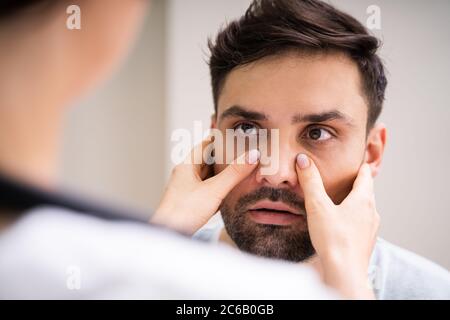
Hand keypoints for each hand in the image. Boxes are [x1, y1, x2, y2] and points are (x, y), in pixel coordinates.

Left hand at [151, 138, 259, 234]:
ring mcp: (187, 191)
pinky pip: (206, 192)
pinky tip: (227, 193)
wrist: (168, 235)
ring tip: (238, 170)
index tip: (231, 135)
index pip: (204, 145)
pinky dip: (218, 189)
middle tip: (240, 152)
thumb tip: (252, 155)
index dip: (218, 139)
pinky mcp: (190, 205)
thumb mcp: (214, 190)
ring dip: (221, 174)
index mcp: (186, 166)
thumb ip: (234, 173)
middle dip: (222, 157)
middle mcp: (185, 176)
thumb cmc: (182, 212)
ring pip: (207, 177)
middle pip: (206, 161)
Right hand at [296, 154, 379, 298]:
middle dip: (358, 184)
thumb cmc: (333, 238)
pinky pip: (362, 224)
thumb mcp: (317, 206)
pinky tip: (342, 223)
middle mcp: (371, 212)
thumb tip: (303, 160)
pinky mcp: (366, 242)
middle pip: (367, 192)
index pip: (365, 176)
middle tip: (348, 177)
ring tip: (343, 200)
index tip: (357, 161)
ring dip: (356, 202)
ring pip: (365, 209)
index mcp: (363, 200)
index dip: (360, 167)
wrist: (344, 272)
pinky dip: (354, 218)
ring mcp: (370, 229)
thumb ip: (310, 181)